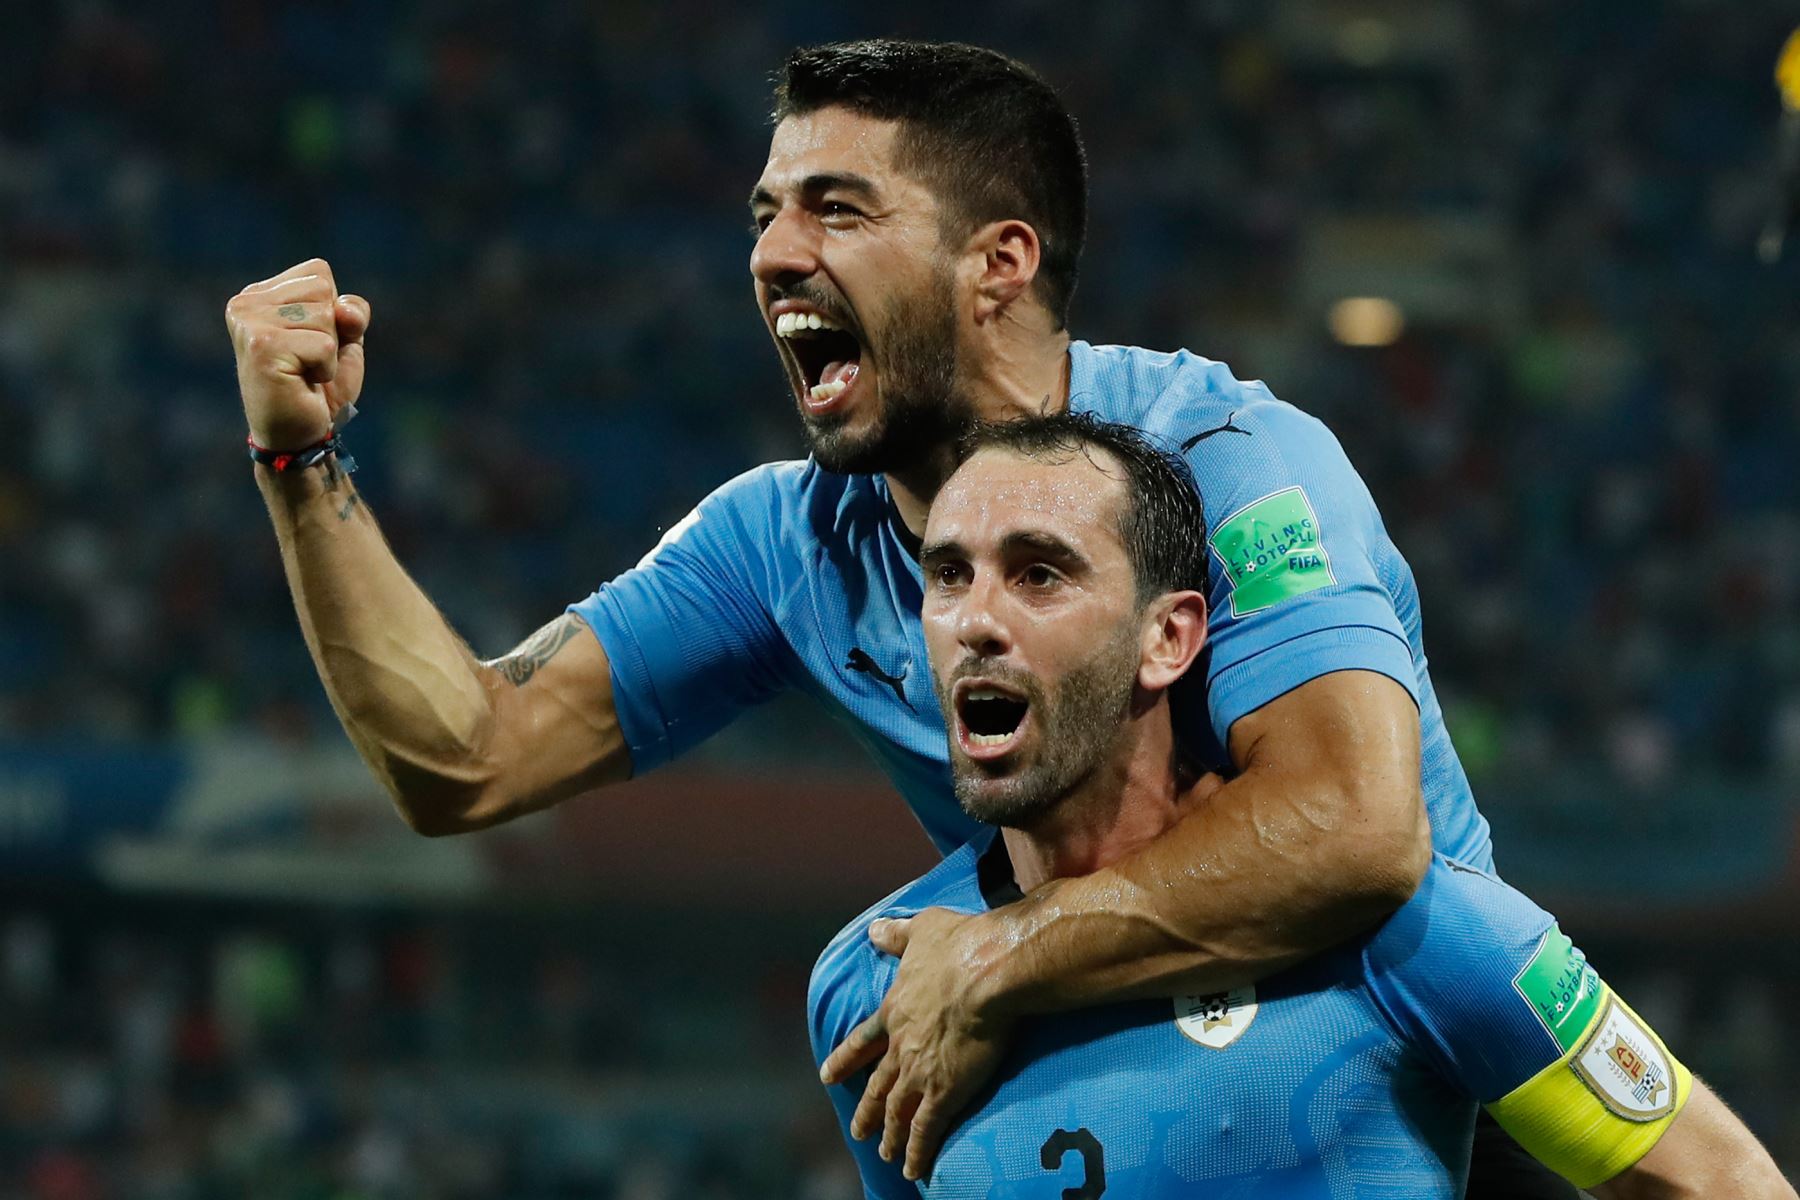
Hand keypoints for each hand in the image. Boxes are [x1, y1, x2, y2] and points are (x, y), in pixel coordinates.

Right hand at [225, 258, 370, 450]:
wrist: (301, 435)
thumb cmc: (318, 386)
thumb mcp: (343, 339)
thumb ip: (351, 312)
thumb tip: (345, 311)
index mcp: (259, 293)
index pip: (318, 272)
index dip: (333, 310)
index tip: (312, 341)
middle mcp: (245, 303)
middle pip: (322, 289)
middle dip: (330, 330)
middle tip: (307, 361)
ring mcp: (249, 323)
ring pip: (324, 316)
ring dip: (327, 351)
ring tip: (303, 371)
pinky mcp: (262, 348)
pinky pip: (324, 345)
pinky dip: (325, 369)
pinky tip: (301, 382)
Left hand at [820, 908, 1013, 1182]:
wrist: (985, 972)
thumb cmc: (959, 945)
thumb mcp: (922, 929)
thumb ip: (897, 934)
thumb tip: (874, 929)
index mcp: (895, 1009)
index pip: (864, 1040)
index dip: (845, 1059)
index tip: (828, 1076)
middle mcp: (901, 1045)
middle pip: (879, 1084)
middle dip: (868, 1110)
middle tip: (857, 1130)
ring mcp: (919, 1071)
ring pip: (898, 1110)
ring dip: (890, 1134)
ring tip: (885, 1153)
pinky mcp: (944, 1091)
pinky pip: (925, 1129)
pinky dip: (916, 1151)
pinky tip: (913, 1170)